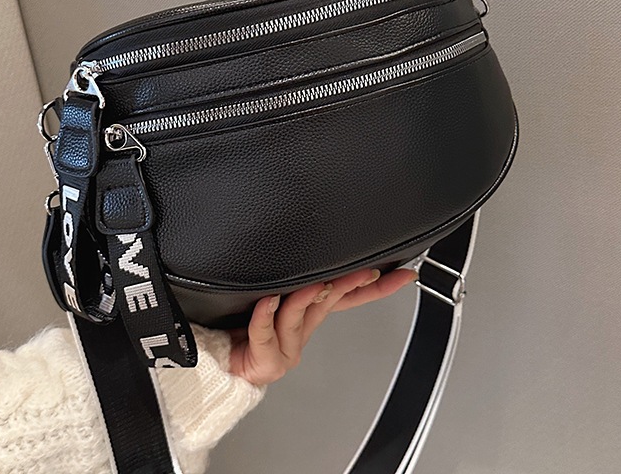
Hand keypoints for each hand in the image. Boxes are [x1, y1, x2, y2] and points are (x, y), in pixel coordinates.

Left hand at [227, 266, 418, 386]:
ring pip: (297, 314)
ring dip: (304, 296)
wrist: (219, 366)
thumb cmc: (241, 328)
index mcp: (308, 313)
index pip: (349, 296)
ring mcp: (287, 348)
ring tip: (311, 283)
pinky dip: (265, 315)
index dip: (377, 286)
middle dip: (350, 284)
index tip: (401, 274)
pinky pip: (265, 331)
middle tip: (366, 271)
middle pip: (331, 302)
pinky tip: (267, 301)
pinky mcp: (267, 361)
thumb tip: (310, 254)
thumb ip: (291, 280)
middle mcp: (301, 331)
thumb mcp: (272, 296)